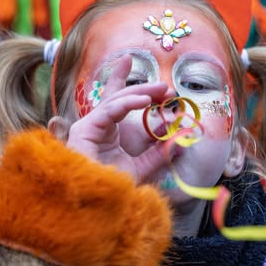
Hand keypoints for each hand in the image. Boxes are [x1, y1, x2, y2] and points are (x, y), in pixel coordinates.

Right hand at [65, 55, 171, 181]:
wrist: (95, 206)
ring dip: (141, 93)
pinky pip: (109, 110)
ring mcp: (87, 127)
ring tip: (163, 91)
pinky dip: (128, 103)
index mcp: (106, 131)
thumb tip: (181, 141)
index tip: (129, 59)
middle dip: (144, 88)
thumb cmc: (112, 188)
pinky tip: (145, 101)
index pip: (115, 100)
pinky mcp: (84, 130)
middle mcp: (95, 126)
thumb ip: (159, 154)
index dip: (120, 78)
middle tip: (166, 86)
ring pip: (116, 101)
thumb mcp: (142, 168)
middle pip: (119, 97)